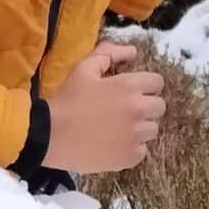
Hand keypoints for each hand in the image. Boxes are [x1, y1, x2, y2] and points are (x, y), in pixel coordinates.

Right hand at [42, 42, 165, 172]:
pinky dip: (131, 148)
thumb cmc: (67, 99)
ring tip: (116, 129)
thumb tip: (132, 51)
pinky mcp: (130, 157)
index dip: (145, 85)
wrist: (49, 135)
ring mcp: (136, 136)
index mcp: (130, 86)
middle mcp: (138, 110)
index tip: (131, 92)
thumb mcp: (84, 69)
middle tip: (123, 111)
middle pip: (159, 107)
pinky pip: (142, 151)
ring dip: (139, 128)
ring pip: (152, 130)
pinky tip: (112, 144)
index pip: (157, 82)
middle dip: (145, 106)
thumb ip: (109, 54)